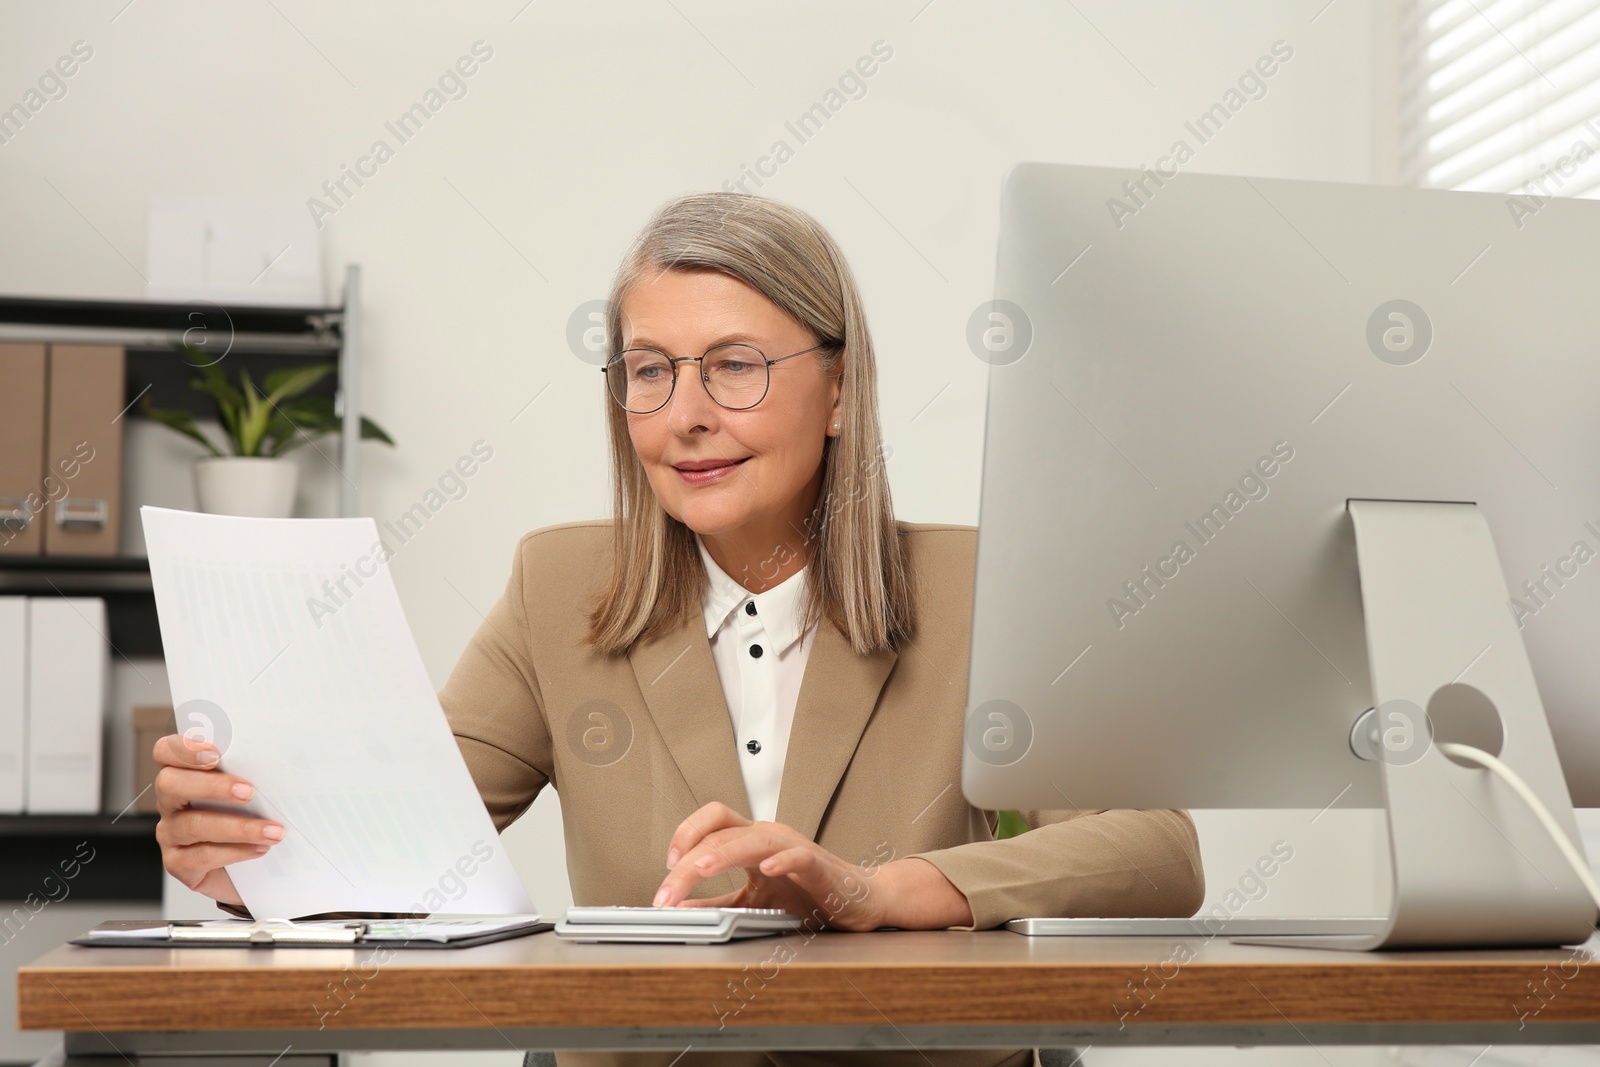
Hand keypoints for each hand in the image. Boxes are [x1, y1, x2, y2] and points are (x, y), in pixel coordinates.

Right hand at [152, 732, 283, 905]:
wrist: (255, 866)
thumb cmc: (253, 817)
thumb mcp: (255, 791)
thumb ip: (253, 772)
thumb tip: (277, 758)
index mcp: (185, 774)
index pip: (166, 751)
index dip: (184, 750)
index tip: (216, 754)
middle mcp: (171, 802)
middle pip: (169, 784)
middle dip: (211, 786)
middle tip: (248, 792)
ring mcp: (171, 833)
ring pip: (192, 824)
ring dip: (237, 827)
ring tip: (272, 831)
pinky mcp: (177, 863)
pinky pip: (200, 856)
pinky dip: (235, 852)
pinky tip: (259, 849)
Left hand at [652, 802, 891, 930]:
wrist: (860, 899)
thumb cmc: (811, 894)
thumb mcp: (754, 901)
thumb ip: (719, 902)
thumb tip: (680, 908)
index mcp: (751, 841)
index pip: (711, 823)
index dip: (684, 835)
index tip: (666, 868)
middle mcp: (769, 836)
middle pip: (720, 832)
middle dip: (687, 858)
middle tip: (667, 890)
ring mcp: (793, 846)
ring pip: (752, 838)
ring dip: (722, 853)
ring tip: (698, 868)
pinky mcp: (818, 863)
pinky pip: (798, 855)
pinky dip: (781, 861)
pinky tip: (765, 872)